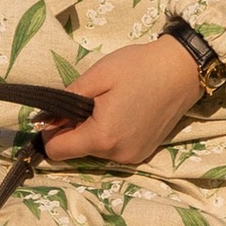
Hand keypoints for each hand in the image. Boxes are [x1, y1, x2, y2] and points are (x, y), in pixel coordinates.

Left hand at [42, 38, 204, 167]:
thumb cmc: (138, 68)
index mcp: (103, 137)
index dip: (50, 133)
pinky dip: (109, 136)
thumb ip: (66, 102)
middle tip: (89, 102)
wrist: (182, 70)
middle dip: (73, 130)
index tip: (58, 113)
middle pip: (76, 152)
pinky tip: (122, 113)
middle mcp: (118, 155)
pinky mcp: (144, 153)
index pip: (57, 151)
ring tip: (109, 105)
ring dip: (92, 132)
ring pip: (94, 152)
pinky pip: (113, 150)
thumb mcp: (96, 77)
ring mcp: (134, 157)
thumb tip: (43, 120)